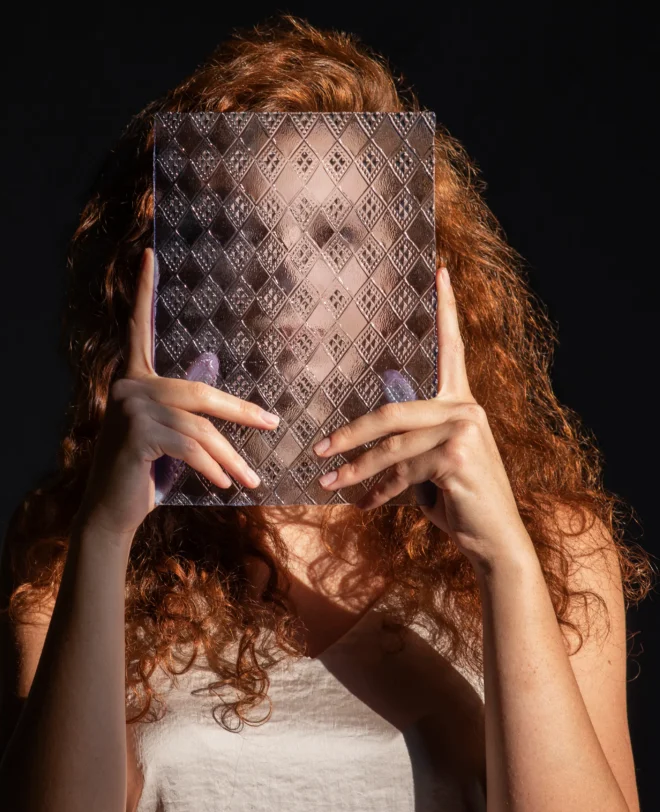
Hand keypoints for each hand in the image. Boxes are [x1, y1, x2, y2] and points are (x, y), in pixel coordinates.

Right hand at [75, 248, 278, 536]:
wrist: (111, 511)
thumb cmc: (144, 473)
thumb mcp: (167, 436)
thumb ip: (186, 414)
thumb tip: (228, 403)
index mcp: (133, 378)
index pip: (138, 328)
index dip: (144, 291)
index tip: (148, 255)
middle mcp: (128, 386)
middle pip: (198, 392)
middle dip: (240, 412)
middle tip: (271, 425)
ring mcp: (130, 411)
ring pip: (199, 428)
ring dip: (229, 457)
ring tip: (249, 479)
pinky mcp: (136, 436)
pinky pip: (190, 448)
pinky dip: (213, 468)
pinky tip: (226, 484)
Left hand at [312, 267, 531, 572]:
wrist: (493, 539)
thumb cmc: (460, 503)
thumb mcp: (432, 468)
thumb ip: (410, 447)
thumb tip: (366, 446)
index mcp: (462, 404)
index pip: (452, 349)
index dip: (446, 310)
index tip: (441, 272)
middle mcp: (466, 409)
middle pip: (392, 411)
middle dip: (350, 434)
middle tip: (317, 448)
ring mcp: (463, 430)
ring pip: (390, 446)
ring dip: (354, 468)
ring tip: (327, 482)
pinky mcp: (455, 455)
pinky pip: (400, 471)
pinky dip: (377, 490)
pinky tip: (362, 503)